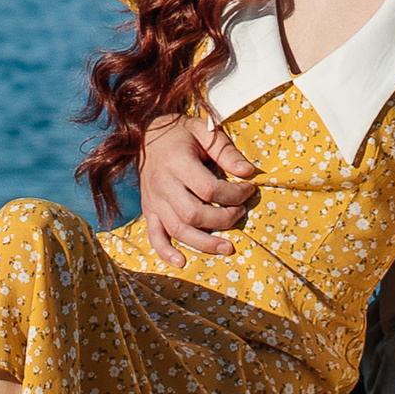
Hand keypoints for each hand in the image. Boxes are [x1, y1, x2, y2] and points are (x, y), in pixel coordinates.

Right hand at [138, 111, 257, 263]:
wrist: (145, 134)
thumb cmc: (179, 133)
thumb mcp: (203, 131)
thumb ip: (225, 151)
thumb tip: (247, 172)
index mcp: (176, 162)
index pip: (208, 188)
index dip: (233, 194)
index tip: (249, 190)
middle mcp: (162, 184)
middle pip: (194, 214)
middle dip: (223, 219)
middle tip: (241, 213)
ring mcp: (153, 200)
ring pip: (178, 230)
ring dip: (204, 243)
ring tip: (227, 247)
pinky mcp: (149, 210)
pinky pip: (154, 236)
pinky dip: (166, 252)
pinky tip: (182, 262)